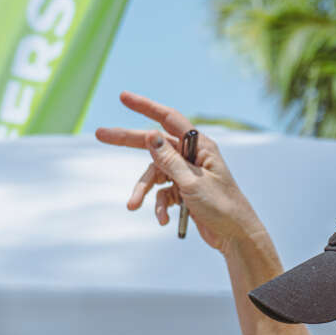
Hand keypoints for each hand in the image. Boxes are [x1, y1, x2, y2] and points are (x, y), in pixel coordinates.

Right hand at [94, 95, 267, 251]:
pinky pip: (162, 194)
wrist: (235, 236)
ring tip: (133, 206)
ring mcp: (186, 173)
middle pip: (154, 144)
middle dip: (128, 141)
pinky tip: (163, 220)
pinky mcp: (183, 192)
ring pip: (155, 175)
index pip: (168, 118)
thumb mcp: (192, 182)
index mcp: (199, 146)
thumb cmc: (222, 206)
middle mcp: (191, 156)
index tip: (123, 97)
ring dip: (144, 191)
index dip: (145, 106)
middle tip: (100, 134)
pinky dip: (159, 207)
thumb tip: (150, 135)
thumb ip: (169, 160)